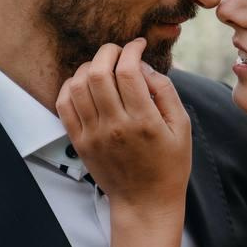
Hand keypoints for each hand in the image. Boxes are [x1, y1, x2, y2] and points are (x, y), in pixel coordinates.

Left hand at [56, 38, 191, 214]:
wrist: (145, 201)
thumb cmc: (169, 164)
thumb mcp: (183, 127)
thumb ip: (166, 92)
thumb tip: (145, 67)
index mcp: (143, 121)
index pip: (128, 72)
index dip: (132, 50)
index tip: (139, 45)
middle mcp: (114, 126)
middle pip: (98, 73)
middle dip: (108, 52)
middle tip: (120, 51)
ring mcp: (93, 134)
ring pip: (78, 86)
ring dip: (89, 67)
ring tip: (104, 66)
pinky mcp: (79, 141)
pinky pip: (64, 105)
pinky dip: (71, 86)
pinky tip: (86, 83)